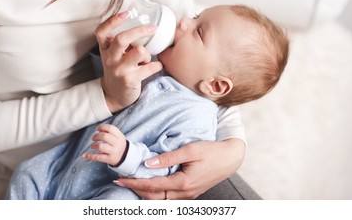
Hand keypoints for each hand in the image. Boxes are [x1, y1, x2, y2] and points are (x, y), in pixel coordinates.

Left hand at [83, 124, 126, 166]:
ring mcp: (113, 152)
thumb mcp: (117, 137)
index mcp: (119, 136)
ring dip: (93, 145)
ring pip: (100, 146)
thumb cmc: (118, 144)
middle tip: (93, 138)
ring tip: (93, 145)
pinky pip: (98, 157)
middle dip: (96, 136)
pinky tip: (84, 155)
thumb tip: (99, 129)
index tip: (97, 129)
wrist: (125, 157)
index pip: (110, 128)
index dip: (102, 127)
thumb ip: (109, 132)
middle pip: (104, 136)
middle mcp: (117, 143)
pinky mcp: (109, 159)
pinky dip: (90, 156)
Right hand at [95, 11, 162, 112]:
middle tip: (152, 28)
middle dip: (139, 31)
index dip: (112, 21)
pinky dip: (157, 65)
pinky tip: (156, 66)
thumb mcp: (114, 54)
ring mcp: (119, 69)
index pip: (102, 31)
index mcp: (105, 48)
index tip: (127, 13)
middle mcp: (110, 58)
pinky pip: (150, 67)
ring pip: (139, 51)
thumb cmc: (118, 68)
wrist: (114, 94)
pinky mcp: (130, 80)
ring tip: (146, 59)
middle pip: (121, 39)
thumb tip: (143, 23)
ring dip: (148, 53)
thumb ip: (122, 41)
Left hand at [116, 139, 245, 199]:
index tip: (120, 179)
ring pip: (161, 200)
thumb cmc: (211, 151)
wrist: (231, 157)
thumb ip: (168, 158)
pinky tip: (151, 187)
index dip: (135, 183)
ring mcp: (189, 195)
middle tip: (122, 182)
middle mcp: (185, 193)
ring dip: (145, 194)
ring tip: (133, 184)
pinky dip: (157, 194)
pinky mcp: (191, 193)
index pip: (153, 186)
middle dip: (137, 190)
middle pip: (154, 197)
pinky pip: (170, 198)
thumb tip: (148, 163)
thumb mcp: (190, 150)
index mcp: (183, 183)